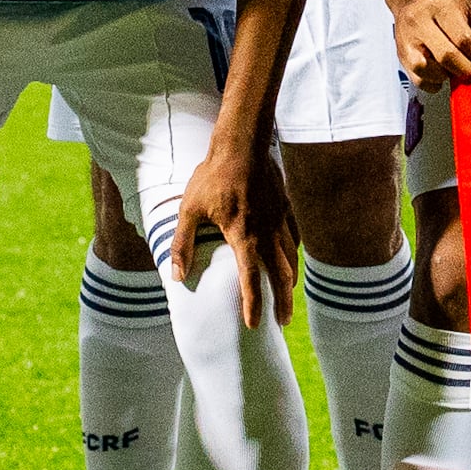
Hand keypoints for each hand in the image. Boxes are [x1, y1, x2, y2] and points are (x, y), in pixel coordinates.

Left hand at [169, 127, 298, 327]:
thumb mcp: (190, 210)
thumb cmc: (212, 176)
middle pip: (281, 275)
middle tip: (283, 322)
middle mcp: (267, 233)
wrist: (242, 144)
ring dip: (290, 281)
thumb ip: (183, 244)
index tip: (255, 325)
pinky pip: (293, 238)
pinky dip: (293, 254)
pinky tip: (291, 259)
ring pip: (291, 258)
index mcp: (244, 237)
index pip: (251, 280)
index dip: (253, 305)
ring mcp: (279, 220)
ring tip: (288, 295)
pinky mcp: (284, 207)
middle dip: (283, 302)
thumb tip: (176, 275)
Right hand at [391, 0, 470, 89]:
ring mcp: (407, 39)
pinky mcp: (401, 55)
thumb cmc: (446, 2)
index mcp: (441, 5)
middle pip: (445, 55)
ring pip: (426, 69)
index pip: (462, 38)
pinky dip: (433, 83)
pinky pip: (418, 79)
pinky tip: (441, 74)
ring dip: (445, 75)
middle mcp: (419, 20)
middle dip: (464, 68)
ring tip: (454, 69)